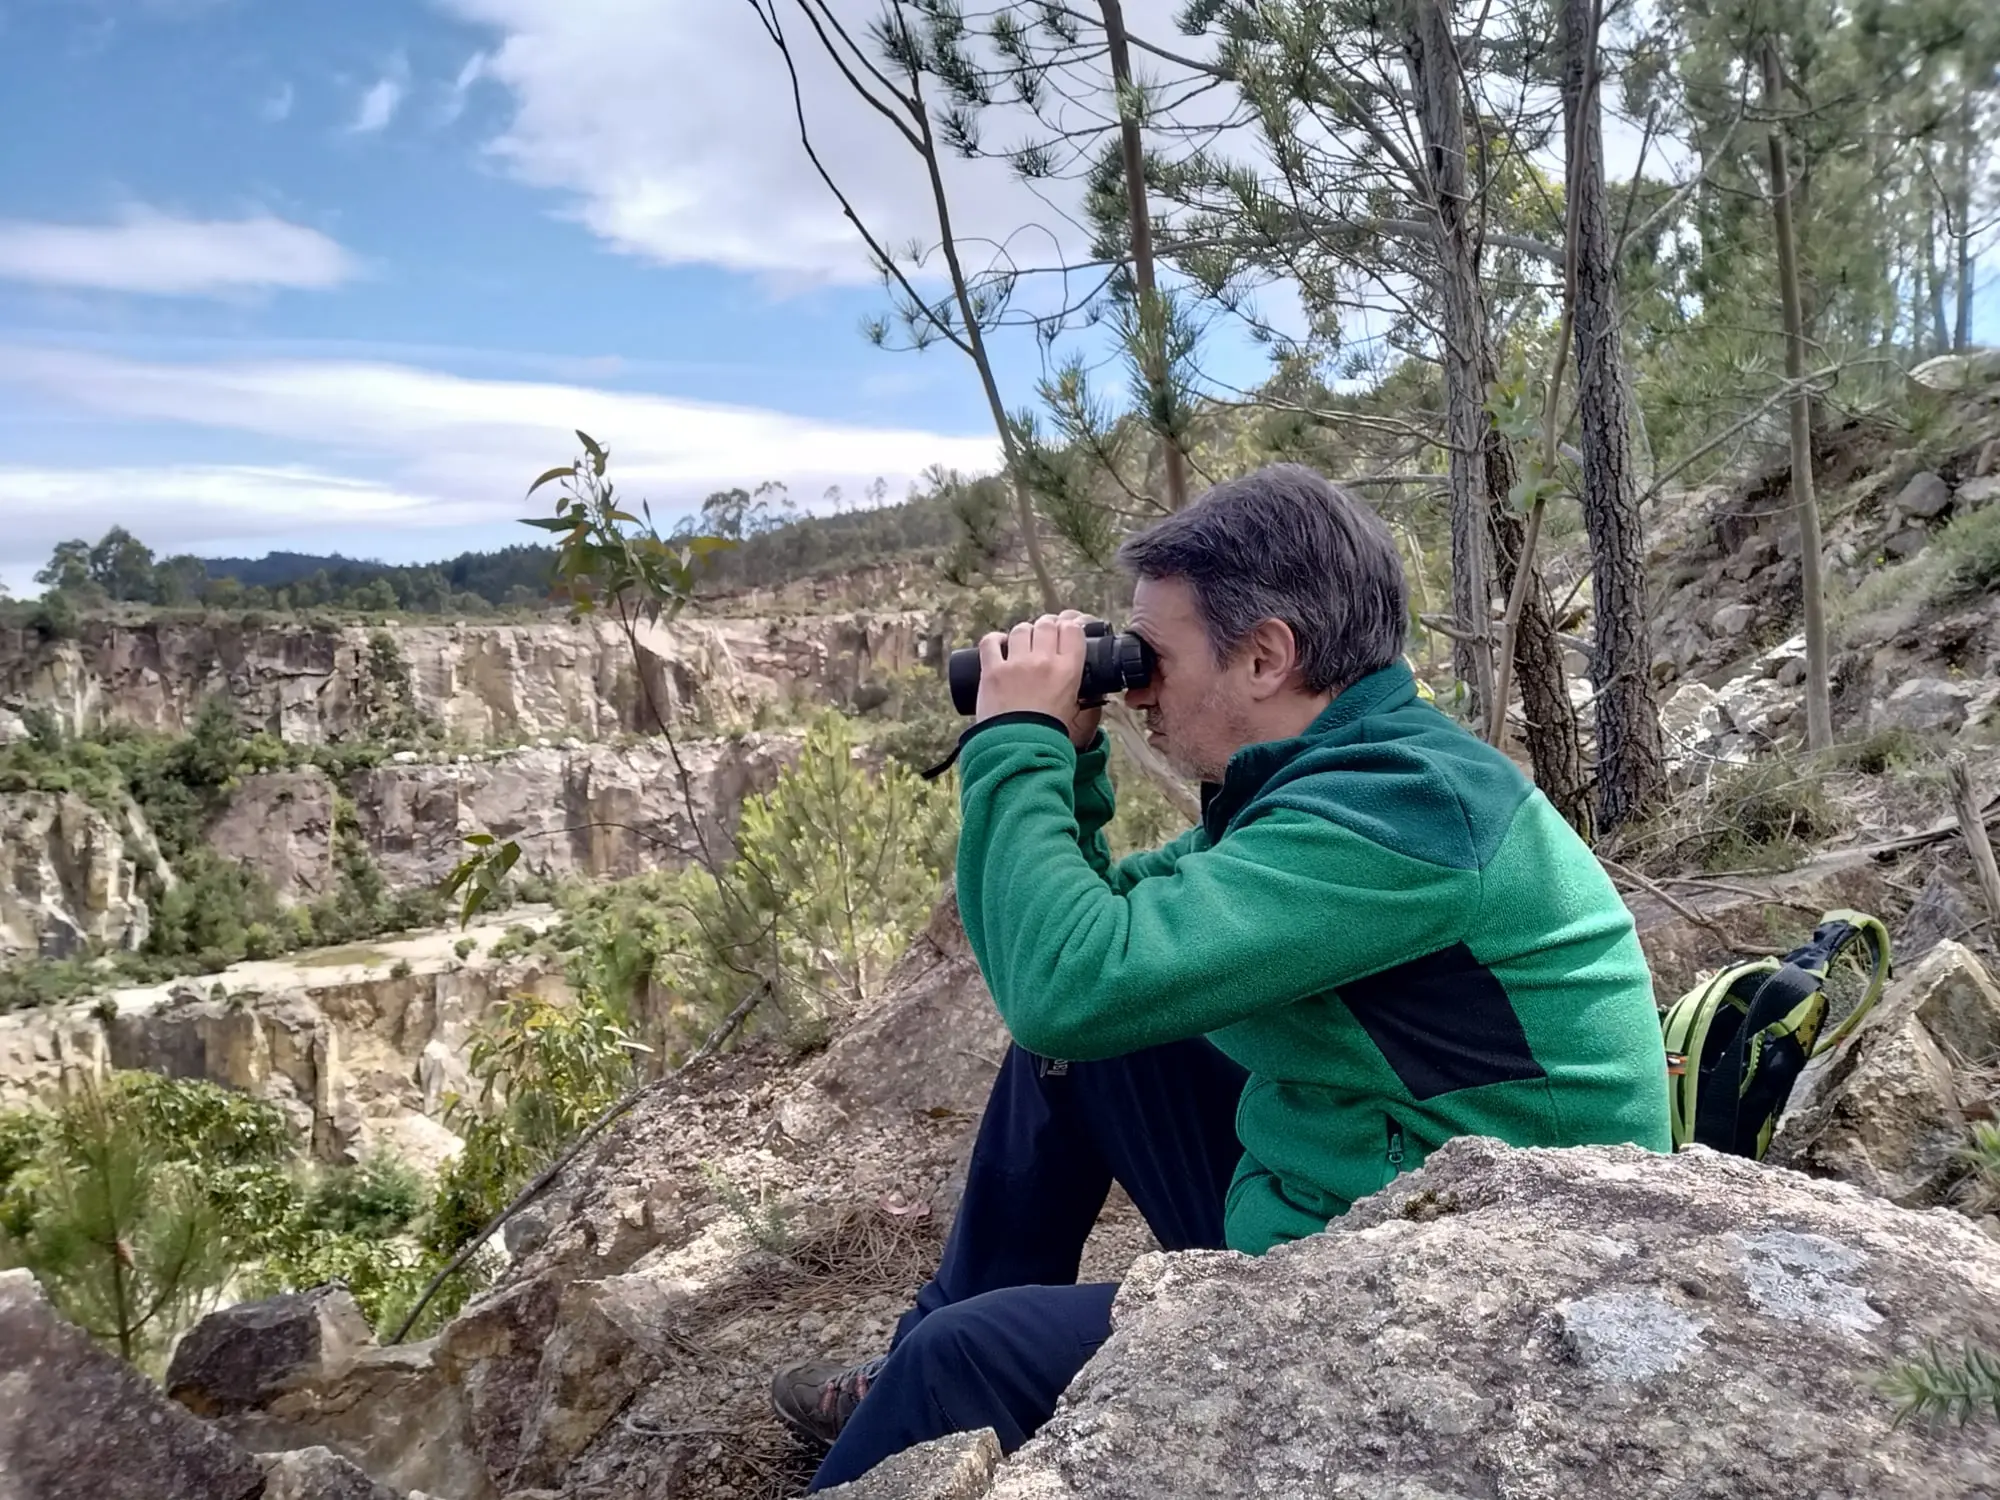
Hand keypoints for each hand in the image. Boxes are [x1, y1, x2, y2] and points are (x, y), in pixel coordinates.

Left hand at [975, 612, 1098, 747]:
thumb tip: (1093, 683)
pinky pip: (990, 641)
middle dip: (1045, 628)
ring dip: (1023, 634)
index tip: (1064, 632)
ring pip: (1020, 630)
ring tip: (1022, 645)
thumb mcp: (1078, 710)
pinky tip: (999, 645)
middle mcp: (1044, 662)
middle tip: (1043, 638)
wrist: (1020, 750)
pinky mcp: (992, 671)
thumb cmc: (1050, 734)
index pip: (1072, 630)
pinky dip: (995, 640)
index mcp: (1068, 670)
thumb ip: (1087, 693)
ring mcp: (1016, 665)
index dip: (1068, 627)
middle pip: (1046, 624)